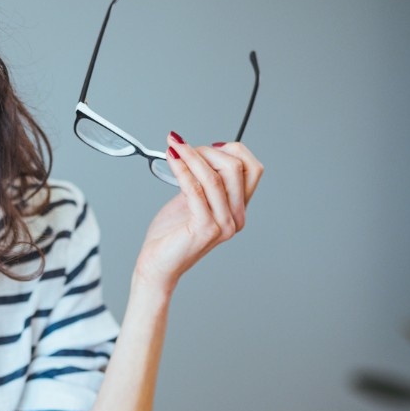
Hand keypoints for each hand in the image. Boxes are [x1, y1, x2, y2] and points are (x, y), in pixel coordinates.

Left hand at [133, 133, 263, 290]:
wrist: (157, 265)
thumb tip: (204, 150)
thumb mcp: (192, 200)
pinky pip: (196, 190)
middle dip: (208, 151)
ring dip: (191, 156)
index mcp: (237, 209)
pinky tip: (172, 160)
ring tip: (174, 147)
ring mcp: (223, 225)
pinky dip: (182, 170)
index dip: (232, 150)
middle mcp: (235, 218)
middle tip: (183, 147)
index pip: (252, 169)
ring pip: (214, 177)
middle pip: (236, 168)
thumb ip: (204, 180)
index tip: (206, 145)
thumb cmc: (172, 235)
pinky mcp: (205, 228)